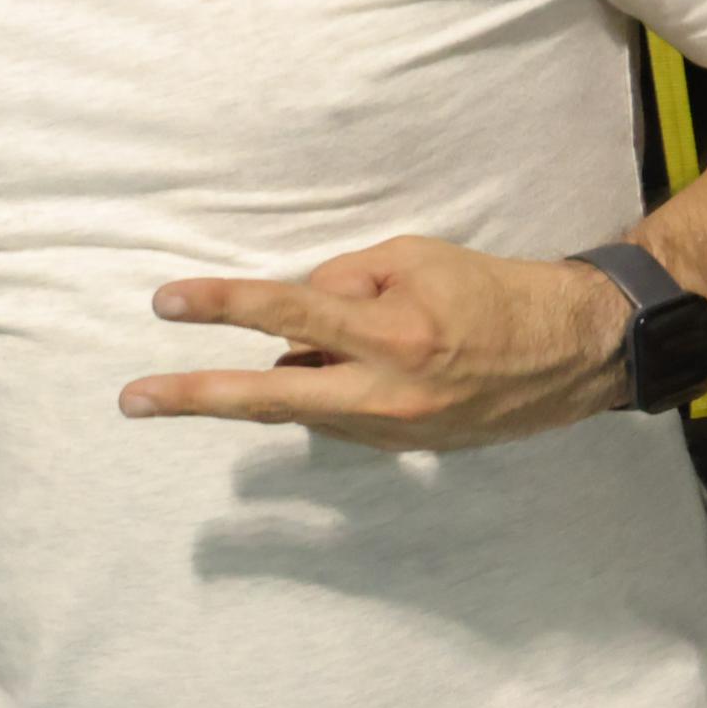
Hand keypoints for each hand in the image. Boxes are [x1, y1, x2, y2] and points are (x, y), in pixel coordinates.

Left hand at [119, 237, 638, 451]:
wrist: (574, 352)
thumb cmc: (492, 290)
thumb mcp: (412, 258)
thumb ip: (340, 281)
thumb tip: (287, 314)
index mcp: (389, 333)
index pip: (284, 312)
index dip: (220, 305)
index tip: (165, 303)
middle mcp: (385, 393)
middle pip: (265, 395)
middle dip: (193, 396)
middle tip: (132, 399)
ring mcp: (392, 431)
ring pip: (304, 402)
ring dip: (296, 372)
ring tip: (347, 341)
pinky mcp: (404, 449)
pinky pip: (337, 415)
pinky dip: (329, 387)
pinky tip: (352, 366)